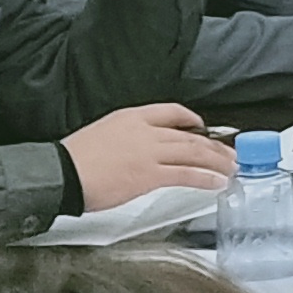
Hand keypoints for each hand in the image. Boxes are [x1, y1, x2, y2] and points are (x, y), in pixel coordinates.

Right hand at [65, 102, 233, 208]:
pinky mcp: (150, 175)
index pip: (171, 111)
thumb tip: (140, 150)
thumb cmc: (74, 159)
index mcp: (131, 117)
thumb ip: (127, 137)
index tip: (203, 126)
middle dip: (214, 145)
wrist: (61, 173)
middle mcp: (145, 131)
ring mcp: (149, 152)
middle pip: (189, 134)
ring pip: (193, 152)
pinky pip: (186, 174)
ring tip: (231, 167)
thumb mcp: (103, 134)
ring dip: (217, 161)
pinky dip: (206, 177)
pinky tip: (217, 181)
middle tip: (230, 153)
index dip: (191, 119)